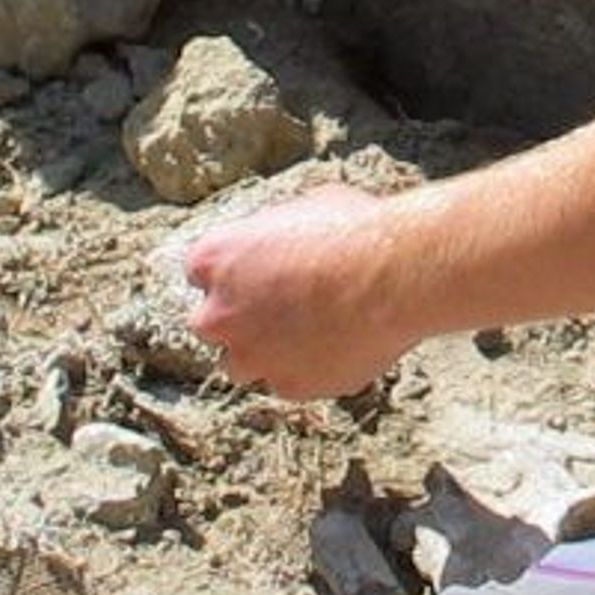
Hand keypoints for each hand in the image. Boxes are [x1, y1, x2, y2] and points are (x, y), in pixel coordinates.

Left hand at [180, 186, 413, 398]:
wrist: (395, 277)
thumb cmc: (355, 231)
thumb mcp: (306, 208)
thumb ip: (278, 235)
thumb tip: (288, 240)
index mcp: (214, 258)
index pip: (200, 272)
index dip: (234, 272)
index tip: (259, 272)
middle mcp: (218, 314)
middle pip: (212, 323)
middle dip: (241, 318)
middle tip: (283, 306)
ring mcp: (252, 357)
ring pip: (243, 364)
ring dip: (266, 351)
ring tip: (310, 333)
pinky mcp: (289, 386)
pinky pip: (290, 382)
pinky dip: (308, 370)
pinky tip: (340, 346)